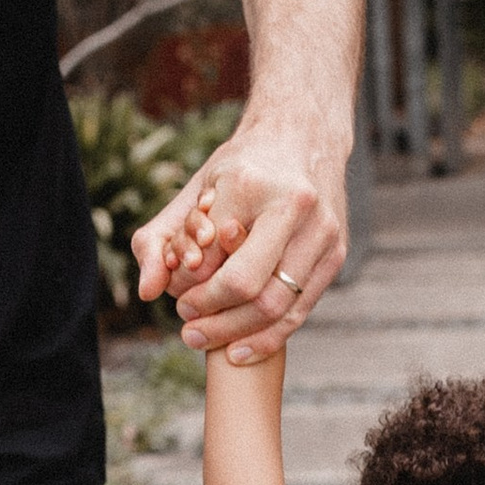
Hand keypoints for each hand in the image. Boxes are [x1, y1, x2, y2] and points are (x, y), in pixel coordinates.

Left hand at [134, 119, 347, 361]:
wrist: (304, 136)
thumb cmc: (243, 167)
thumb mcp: (195, 192)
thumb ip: (159, 239)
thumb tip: (147, 291)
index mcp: (252, 185)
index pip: (214, 260)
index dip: (193, 291)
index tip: (178, 300)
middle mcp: (295, 207)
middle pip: (251, 290)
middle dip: (214, 319)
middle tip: (188, 328)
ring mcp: (322, 232)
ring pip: (278, 306)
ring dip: (238, 333)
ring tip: (209, 339)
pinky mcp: (337, 253)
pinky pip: (301, 309)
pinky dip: (269, 335)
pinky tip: (242, 349)